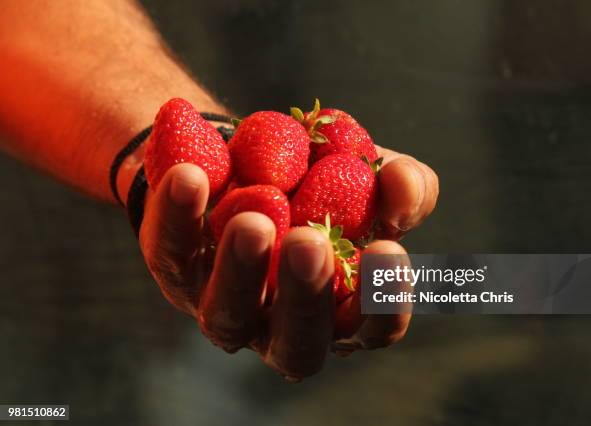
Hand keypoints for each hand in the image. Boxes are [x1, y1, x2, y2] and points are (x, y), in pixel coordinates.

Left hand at [137, 146, 437, 379]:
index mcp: (338, 310)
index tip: (387, 249)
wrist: (247, 160)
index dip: (383, 302)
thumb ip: (401, 186)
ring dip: (241, 270)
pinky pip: (171, 250)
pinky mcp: (174, 270)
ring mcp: (224, 306)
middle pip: (296, 343)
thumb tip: (405, 183)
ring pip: (226, 314)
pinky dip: (178, 215)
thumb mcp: (369, 178)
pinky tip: (191, 176)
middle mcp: (280, 325)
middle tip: (310, 244)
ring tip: (254, 221)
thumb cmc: (320, 185)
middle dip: (305, 296)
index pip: (370, 327)